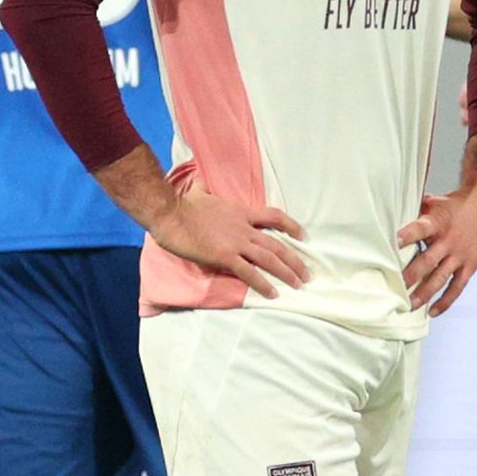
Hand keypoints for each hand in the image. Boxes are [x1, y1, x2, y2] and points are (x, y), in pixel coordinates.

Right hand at [149, 189, 308, 298]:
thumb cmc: (182, 205)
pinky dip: (263, 284)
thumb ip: (203, 189)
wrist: (171, 215)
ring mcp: (236, 242)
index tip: (304, 236)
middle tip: (306, 273)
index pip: (274, 216)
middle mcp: (243, 228)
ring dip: (286, 272)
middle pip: (277, 244)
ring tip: (298, 285)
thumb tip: (199, 182)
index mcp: (240, 212)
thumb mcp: (198, 193)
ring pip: (269, 258)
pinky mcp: (225, 256)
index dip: (291, 226)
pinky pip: (249, 272)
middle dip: (294, 260)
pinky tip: (273, 294)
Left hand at [398, 182, 476, 315]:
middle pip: (428, 260)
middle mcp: (448, 240)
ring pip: (440, 277)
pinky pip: (457, 286)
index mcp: (437, 222)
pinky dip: (445, 301)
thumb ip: (416, 212)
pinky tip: (433, 311)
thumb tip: (391, 212)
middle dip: (411, 275)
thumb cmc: (456, 204)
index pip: (420, 229)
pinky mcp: (470, 265)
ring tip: (410, 305)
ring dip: (424, 293)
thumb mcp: (435, 202)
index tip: (394, 243)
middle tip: (397, 288)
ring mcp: (460, 255)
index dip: (408, 235)